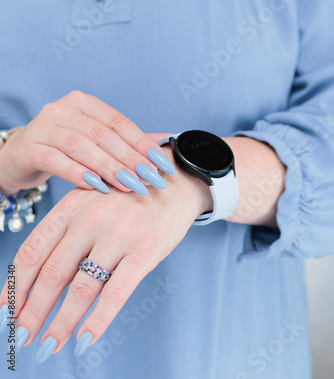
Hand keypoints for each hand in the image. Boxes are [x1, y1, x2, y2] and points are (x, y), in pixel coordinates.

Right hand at [0, 91, 174, 194]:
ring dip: (108, 167)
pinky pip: (55, 160)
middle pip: (103, 134)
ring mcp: (44, 127)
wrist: (20, 156)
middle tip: (150, 178)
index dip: (142, 143)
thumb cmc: (64, 149)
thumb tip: (165, 142)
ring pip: (81, 146)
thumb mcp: (94, 141)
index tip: (161, 163)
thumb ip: (125, 141)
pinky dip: (77, 173)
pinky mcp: (29, 148)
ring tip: (129, 184)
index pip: (119, 122)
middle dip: (130, 158)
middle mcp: (63, 109)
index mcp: (84, 103)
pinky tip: (96, 186)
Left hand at [0, 147, 212, 361]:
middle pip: (52, 274)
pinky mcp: (145, 250)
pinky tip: (84, 340)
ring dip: (60, 324)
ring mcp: (118, 235)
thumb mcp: (92, 202)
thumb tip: (40, 279)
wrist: (174, 182)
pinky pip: (115, 293)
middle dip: (32, 312)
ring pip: (81, 289)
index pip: (33, 250)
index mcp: (71, 206)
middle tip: (21, 337)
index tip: (4, 311)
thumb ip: (68, 233)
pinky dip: (97, 322)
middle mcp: (90, 219)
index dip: (15, 285)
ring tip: (49, 347)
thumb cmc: (128, 197)